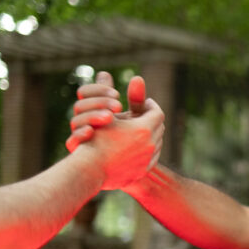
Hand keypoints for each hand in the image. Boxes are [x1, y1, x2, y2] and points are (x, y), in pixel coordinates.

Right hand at [67, 72, 164, 189]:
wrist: (89, 169)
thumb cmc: (95, 138)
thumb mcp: (109, 113)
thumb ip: (125, 96)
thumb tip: (138, 77)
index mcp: (144, 129)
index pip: (157, 113)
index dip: (150, 106)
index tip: (144, 103)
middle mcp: (150, 145)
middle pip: (159, 128)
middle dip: (152, 120)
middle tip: (143, 115)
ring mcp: (147, 160)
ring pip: (157, 143)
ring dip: (151, 135)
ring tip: (140, 130)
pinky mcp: (142, 171)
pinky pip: (151, 158)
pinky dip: (147, 149)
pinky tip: (137, 146)